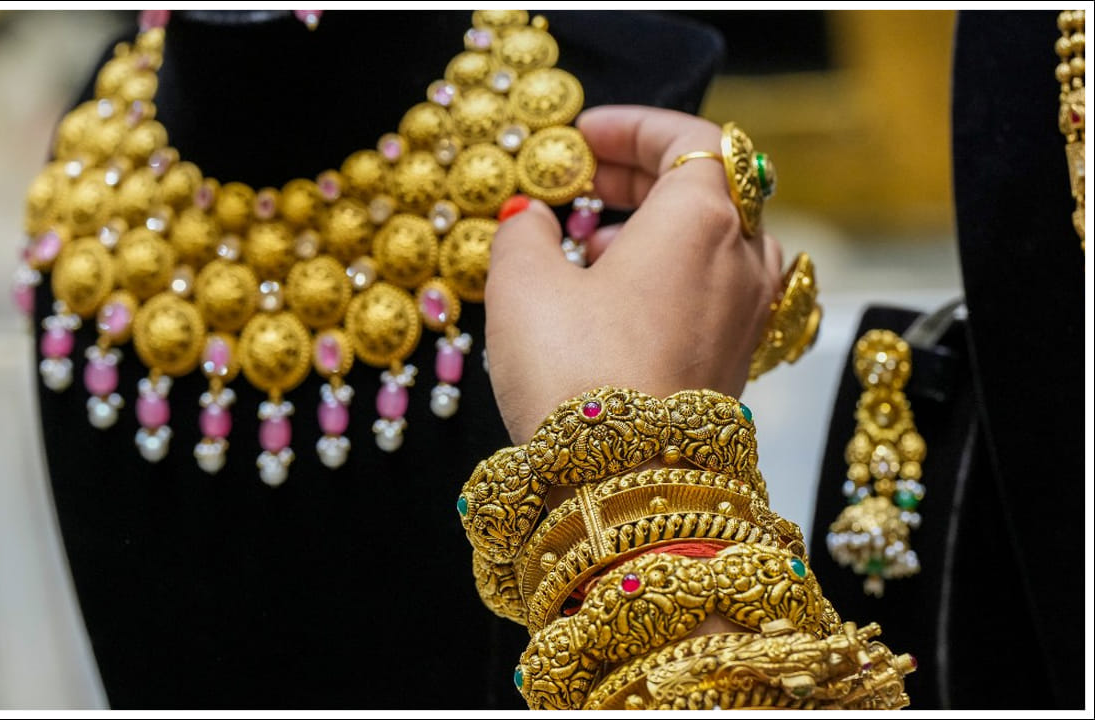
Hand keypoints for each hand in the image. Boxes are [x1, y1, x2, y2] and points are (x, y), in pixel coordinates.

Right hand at [484, 106, 783, 443]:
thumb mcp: (523, 287)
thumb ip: (524, 233)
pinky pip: (713, 293)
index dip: (633, 128)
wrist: (626, 488)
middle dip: (639, 178)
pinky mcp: (741, 362)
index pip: (689, 140)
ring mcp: (750, 315)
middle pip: (705, 190)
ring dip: (656, 233)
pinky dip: (671, 278)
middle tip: (581, 181)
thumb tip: (529, 219)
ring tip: (589, 246)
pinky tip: (615, 302)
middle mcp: (745, 260)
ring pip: (712, 245)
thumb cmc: (578, 377)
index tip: (584, 136)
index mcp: (705, 217)